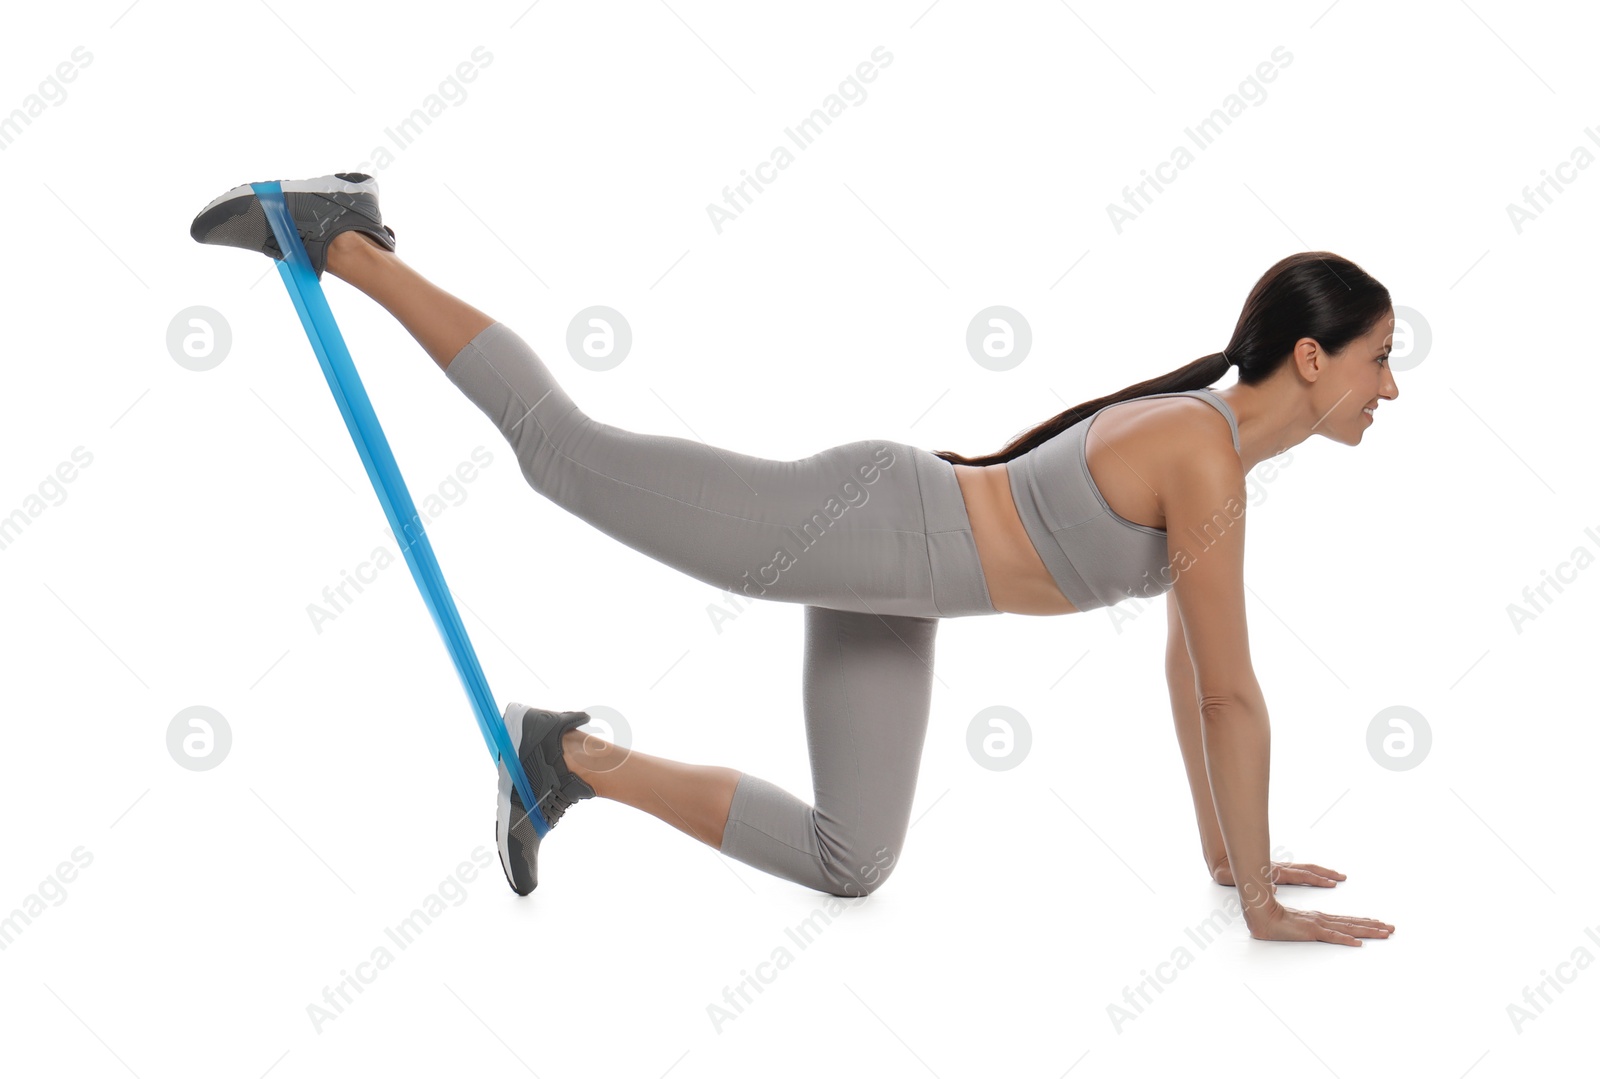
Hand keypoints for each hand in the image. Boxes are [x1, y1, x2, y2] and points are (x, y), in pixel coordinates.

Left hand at [1212, 858, 1346, 887]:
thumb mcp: (1231, 877)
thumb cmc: (1223, 870)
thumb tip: (1272, 889)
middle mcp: (1276, 868)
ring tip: (1336, 876)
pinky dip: (1309, 873)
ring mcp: (1275, 868)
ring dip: (1320, 872)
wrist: (1217, 859)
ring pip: (1303, 869)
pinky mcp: (1273, 870)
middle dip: (1324, 874)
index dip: (1314, 879)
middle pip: (1305, 869)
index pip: (1298, 875)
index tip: (1331, 883)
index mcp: (1270, 871)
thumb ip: (1248, 883)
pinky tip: (1316, 877)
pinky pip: (1296, 870)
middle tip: (1341, 877)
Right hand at [1249, 902, 1393, 945]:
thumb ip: (1302, 926)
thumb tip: (1312, 928)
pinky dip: (1345, 939)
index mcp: (1318, 918)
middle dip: (1374, 926)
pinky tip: (1357, 943)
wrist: (1259, 914)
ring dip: (1368, 930)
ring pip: (1348, 928)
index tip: (1378, 923)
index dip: (1363, 922)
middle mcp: (1321, 920)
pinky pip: (1331, 937)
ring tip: (1385, 933)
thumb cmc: (1271, 919)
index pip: (1346, 921)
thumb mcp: (1292, 925)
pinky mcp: (1311, 931)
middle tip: (1392, 928)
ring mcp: (1317, 925)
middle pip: (1353, 923)